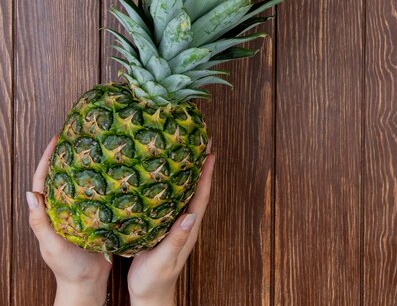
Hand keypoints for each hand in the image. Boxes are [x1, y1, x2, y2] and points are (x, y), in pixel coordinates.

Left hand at [27, 136, 111, 305]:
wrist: (88, 282)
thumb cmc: (67, 266)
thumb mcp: (51, 244)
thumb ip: (40, 222)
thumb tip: (30, 194)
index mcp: (48, 212)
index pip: (44, 180)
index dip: (48, 158)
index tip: (56, 139)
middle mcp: (62, 208)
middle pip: (62, 177)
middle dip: (66, 155)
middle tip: (78, 136)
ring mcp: (78, 212)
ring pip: (79, 183)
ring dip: (84, 166)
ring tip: (95, 147)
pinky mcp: (94, 216)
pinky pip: (95, 194)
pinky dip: (100, 181)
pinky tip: (111, 172)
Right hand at [127, 151, 216, 305]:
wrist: (149, 294)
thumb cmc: (156, 279)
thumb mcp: (165, 259)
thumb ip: (177, 239)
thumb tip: (191, 216)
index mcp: (189, 228)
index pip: (201, 196)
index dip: (206, 175)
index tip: (211, 153)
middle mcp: (186, 222)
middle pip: (197, 189)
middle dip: (201, 165)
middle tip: (202, 142)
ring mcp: (176, 223)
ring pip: (186, 192)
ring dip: (190, 171)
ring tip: (189, 150)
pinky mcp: (165, 225)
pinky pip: (173, 199)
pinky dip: (174, 184)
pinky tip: (167, 174)